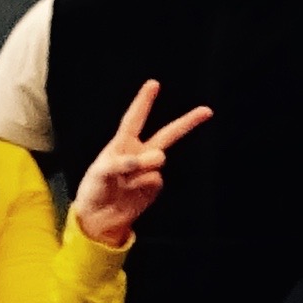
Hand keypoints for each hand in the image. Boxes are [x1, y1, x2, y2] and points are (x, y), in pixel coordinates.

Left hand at [65, 81, 215, 247]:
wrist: (99, 218)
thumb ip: (122, 163)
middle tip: (207, 111)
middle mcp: (139, 153)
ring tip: (124, 182)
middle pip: (168, 134)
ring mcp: (149, 170)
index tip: (154, 84)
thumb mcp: (100, 173)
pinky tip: (131, 193)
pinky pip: (156, 180)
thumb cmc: (95, 190)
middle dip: (187, 122)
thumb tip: (151, 162)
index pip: (134, 119)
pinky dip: (143, 187)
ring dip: (142, 167)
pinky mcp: (155, 187)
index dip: (144, 101)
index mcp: (122, 143)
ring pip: (159, 159)